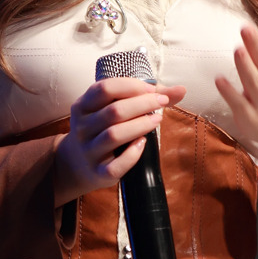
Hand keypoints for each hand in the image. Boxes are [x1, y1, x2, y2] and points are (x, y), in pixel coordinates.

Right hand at [54, 77, 186, 205]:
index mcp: (84, 106)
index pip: (105, 88)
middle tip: (161, 102)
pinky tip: (143, 144)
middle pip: (114, 111)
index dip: (131, 86)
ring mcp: (89, 151)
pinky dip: (132, 155)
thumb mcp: (111, 108)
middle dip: (143, 104)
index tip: (151, 89)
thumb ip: (145, 97)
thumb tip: (181, 90)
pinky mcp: (98, 172)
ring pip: (114, 135)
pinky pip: (116, 166)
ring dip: (140, 125)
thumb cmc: (102, 128)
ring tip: (157, 120)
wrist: (76, 163)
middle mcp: (82, 127)